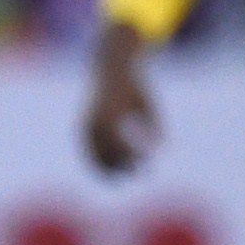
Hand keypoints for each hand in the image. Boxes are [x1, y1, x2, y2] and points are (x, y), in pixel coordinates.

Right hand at [83, 36, 158, 173]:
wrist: (110, 69)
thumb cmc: (135, 87)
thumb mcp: (149, 104)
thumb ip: (155, 125)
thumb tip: (161, 148)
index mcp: (111, 114)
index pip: (119, 144)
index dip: (131, 156)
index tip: (145, 161)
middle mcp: (94, 120)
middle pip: (104, 152)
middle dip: (120, 165)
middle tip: (136, 172)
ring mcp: (85, 122)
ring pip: (91, 154)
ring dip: (106, 167)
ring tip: (120, 176)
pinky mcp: (82, 125)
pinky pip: (87, 148)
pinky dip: (96, 160)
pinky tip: (109, 170)